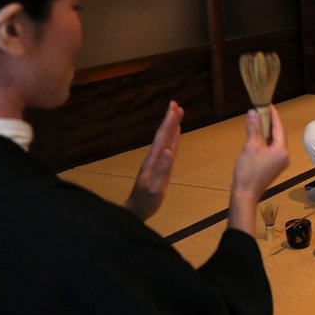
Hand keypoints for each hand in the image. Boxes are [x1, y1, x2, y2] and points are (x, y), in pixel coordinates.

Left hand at [125, 101, 183, 220]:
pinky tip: (176, 134)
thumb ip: (163, 169)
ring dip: (172, 126)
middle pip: (163, 135)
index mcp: (154, 160)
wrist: (136, 210)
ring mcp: (157, 161)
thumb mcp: (155, 187)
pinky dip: (173, 139)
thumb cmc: (146, 201)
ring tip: (177, 114)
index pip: (163, 137)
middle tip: (176, 104)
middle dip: (170, 119)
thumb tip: (170, 151)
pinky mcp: (161, 166)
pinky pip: (169, 148)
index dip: (169, 122)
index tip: (174, 107)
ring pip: (166, 139)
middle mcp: (155, 157)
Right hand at [229, 105, 288, 234]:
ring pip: (275, 142)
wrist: (245, 194)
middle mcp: (285, 156)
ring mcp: (280, 162)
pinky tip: (258, 136)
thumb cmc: (248, 171)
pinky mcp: (274, 166)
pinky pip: (272, 149)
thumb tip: (253, 112)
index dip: (273, 115)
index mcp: (282, 150)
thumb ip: (254, 128)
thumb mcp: (250, 146)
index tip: (267, 104)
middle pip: (278, 134)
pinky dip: (266, 141)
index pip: (279, 127)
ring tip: (258, 120)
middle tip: (262, 110)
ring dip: (267, 132)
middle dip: (270, 122)